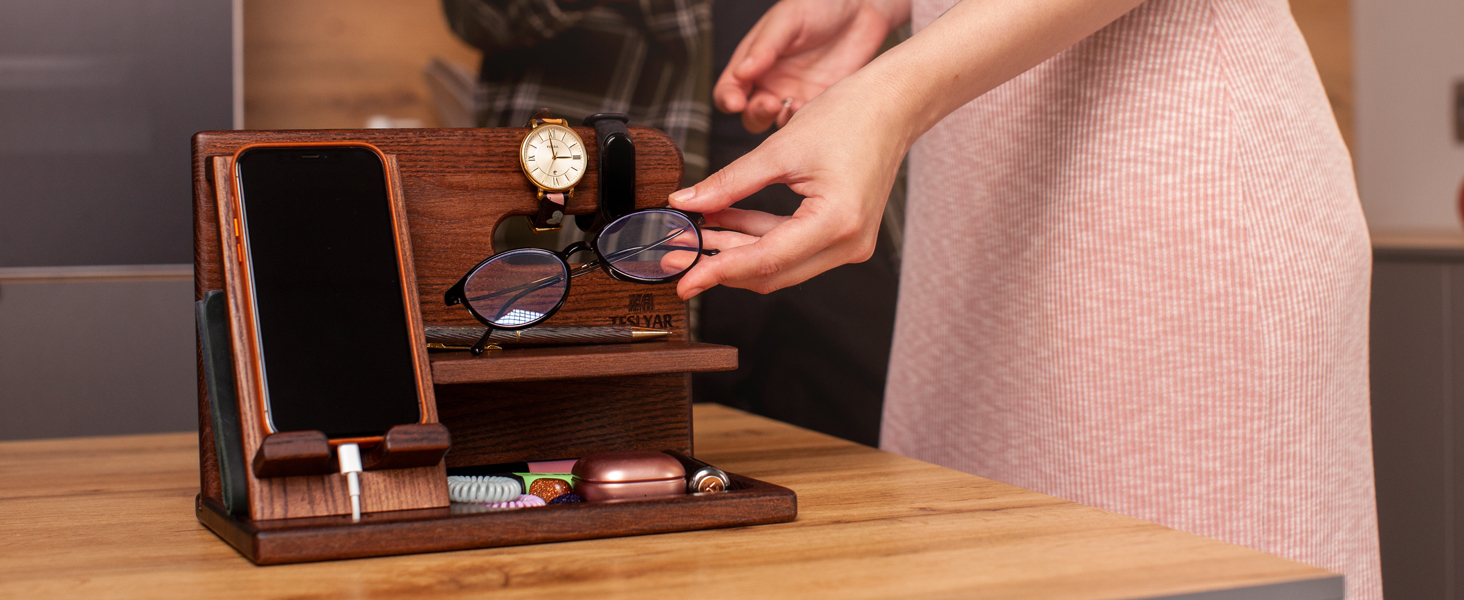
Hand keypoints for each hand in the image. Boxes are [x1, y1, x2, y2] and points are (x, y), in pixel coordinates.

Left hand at [669, 69, 909, 296]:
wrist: (893, 104)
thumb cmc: (850, 116)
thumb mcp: (779, 148)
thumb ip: (729, 182)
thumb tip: (686, 204)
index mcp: (836, 223)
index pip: (765, 260)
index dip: (718, 271)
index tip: (684, 280)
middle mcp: (848, 244)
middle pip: (772, 272)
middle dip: (720, 263)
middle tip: (676, 255)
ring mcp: (850, 244)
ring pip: (780, 264)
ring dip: (737, 250)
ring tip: (696, 233)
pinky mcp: (845, 236)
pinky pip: (794, 249)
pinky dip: (760, 237)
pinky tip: (728, 222)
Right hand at [715, 0, 908, 132]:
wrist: (860, 7)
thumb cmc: (818, 5)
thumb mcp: (787, 19)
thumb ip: (764, 47)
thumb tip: (741, 73)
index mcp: (754, 61)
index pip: (729, 89)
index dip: (728, 99)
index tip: (736, 102)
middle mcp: (771, 82)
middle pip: (751, 113)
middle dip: (756, 114)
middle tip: (770, 104)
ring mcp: (795, 94)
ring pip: (776, 123)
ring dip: (779, 120)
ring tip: (793, 104)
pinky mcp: (820, 102)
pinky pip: (806, 122)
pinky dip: (804, 121)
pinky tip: (809, 105)